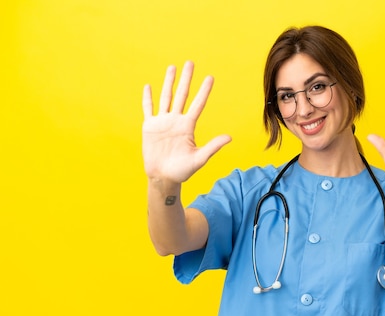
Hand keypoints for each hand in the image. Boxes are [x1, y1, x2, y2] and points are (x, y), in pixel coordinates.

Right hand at [142, 61, 230, 183]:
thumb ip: (213, 146)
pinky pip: (148, 109)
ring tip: (173, 67)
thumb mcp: (199, 158)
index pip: (198, 104)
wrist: (163, 177)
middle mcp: (176, 120)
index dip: (203, 91)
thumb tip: (230, 137)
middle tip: (191, 63)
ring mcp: (162, 122)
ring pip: (166, 97)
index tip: (210, 77)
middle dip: (186, 79)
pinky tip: (149, 86)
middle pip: (182, 95)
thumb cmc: (182, 171)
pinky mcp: (149, 127)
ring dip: (169, 82)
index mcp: (188, 126)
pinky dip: (148, 98)